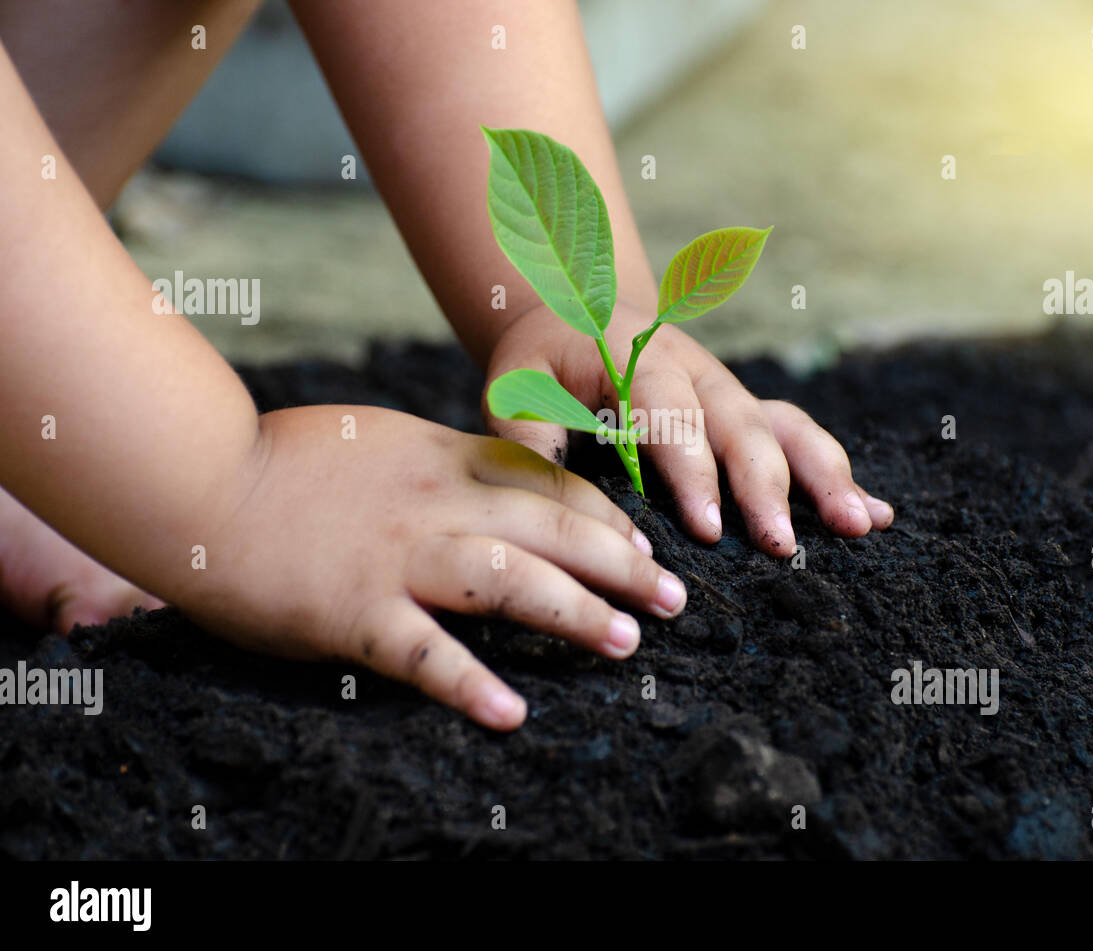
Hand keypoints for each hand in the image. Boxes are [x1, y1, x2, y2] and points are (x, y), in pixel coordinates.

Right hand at [169, 405, 686, 730]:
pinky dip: (470, 684)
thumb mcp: (384, 438)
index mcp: (444, 459)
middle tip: (672, 599)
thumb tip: (500, 475)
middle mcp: (436, 504)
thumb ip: (444, 460)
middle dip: (621, 565)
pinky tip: (512, 713)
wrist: (199, 477)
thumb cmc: (287, 460)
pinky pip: (423, 653)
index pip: (548, 485)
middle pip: (551, 530)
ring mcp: (398, 558)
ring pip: (509, 582)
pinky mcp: (353, 612)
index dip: (605, 518)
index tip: (643, 546)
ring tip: (625, 643)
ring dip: (574, 614)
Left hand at [483, 303, 893, 555]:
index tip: (710, 529)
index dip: (692, 471)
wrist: (576, 308)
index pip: (669, 415)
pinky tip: (875, 514)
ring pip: (784, 427)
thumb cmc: (544, 360)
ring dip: (824, 476)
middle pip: (741, 424)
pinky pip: (798, 435)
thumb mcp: (515, 385)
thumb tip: (550, 499)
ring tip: (859, 526)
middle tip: (782, 545)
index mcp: (637, 360)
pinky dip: (836, 473)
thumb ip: (528, 437)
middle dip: (767, 485)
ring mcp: (728, 390)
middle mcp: (695, 372)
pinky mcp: (745, 409)